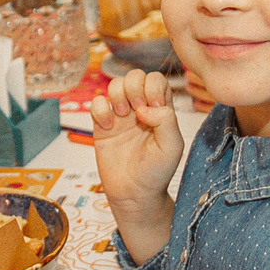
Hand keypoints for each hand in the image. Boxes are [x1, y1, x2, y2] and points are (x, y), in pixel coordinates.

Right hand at [89, 68, 180, 263]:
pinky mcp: (102, 125)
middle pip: (134, 76)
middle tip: (137, 112)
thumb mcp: (172, 146)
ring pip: (114, 84)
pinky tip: (108, 126)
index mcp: (161, 109)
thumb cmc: (157, 171)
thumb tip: (144, 107)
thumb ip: (166, 120)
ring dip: (117, 96)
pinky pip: (96, 102)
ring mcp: (120, 115)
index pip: (156, 80)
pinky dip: (100, 109)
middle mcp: (141, 108)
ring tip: (122, 117)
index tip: (153, 108)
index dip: (153, 88)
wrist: (134, 194)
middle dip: (134, 88)